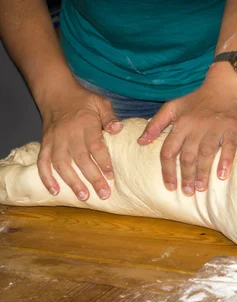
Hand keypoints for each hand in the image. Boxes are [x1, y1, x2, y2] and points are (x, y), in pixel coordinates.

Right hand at [37, 81, 121, 200]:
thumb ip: (110, 117)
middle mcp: (69, 134)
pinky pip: (42, 162)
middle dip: (92, 178)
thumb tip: (118, 128)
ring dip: (72, 182)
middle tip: (104, 194)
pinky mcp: (45, 144)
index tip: (111, 176)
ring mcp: (55, 140)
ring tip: (84, 196)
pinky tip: (55, 191)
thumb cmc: (83, 100)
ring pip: (61, 164)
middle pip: (80, 159)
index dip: (103, 161)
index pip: (95, 146)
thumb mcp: (100, 103)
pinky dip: (46, 177)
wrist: (56, 93)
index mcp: (85, 124)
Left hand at [137, 75, 236, 195]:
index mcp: (180, 123)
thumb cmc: (197, 100)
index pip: (169, 151)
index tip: (169, 186)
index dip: (167, 170)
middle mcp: (196, 126)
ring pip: (206, 153)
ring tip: (201, 188)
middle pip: (188, 155)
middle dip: (186, 176)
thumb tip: (141, 142)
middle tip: (187, 192)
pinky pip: (229, 146)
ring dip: (203, 172)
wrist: (224, 86)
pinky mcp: (232, 128)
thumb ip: (156, 124)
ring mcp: (215, 127)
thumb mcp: (172, 107)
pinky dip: (226, 161)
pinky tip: (222, 175)